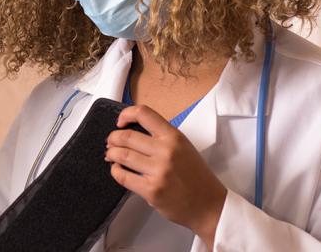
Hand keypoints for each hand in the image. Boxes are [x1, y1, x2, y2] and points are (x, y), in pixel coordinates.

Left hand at [104, 105, 226, 247]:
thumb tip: (132, 133)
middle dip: (113, 138)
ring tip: (111, 155)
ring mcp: (159, 171)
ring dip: (111, 154)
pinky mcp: (151, 190)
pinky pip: (123, 176)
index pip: (144, 114)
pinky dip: (115, 171)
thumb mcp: (184, 147)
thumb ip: (162, 138)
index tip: (120, 121)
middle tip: (111, 142)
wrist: (210, 205)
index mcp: (174, 137)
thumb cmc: (197, 177)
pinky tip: (117, 170)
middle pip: (126, 136)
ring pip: (122, 155)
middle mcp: (166, 151)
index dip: (126, 114)